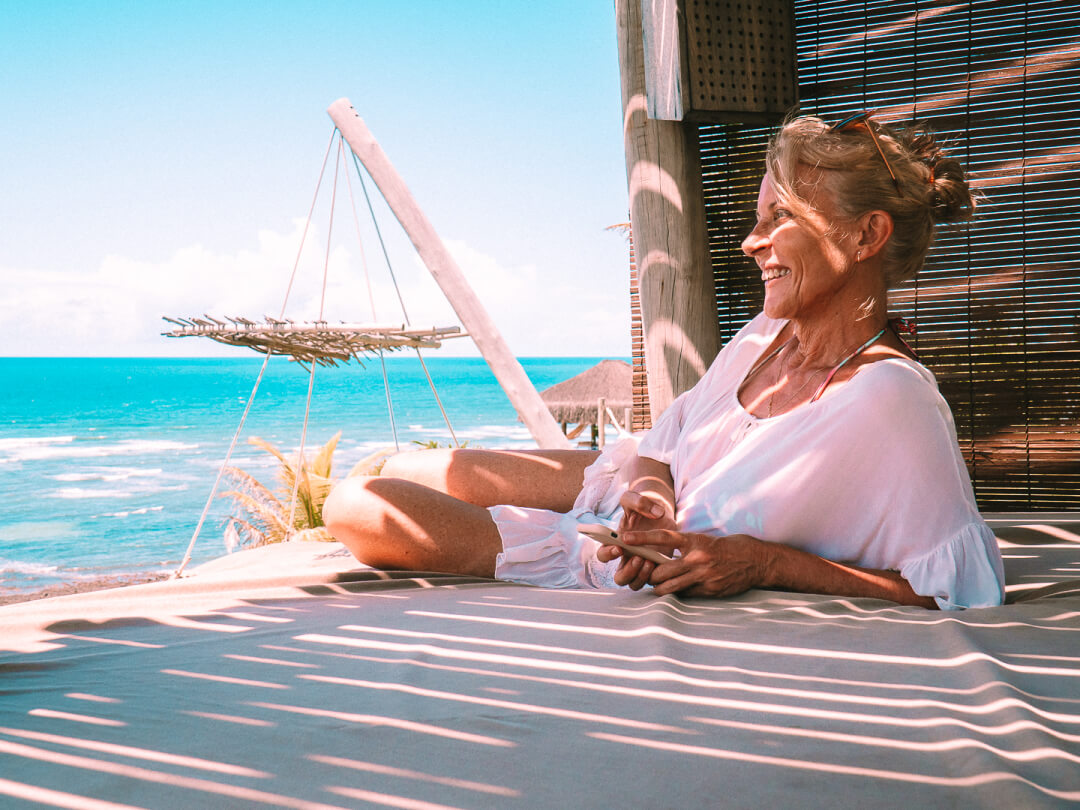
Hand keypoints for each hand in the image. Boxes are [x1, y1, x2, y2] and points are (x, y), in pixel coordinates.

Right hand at [593, 490, 675, 589]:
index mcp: (615, 543)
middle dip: (627, 571)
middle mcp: (626, 558)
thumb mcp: (637, 498)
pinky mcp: (655, 568)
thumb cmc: (643, 506)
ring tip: (650, 560)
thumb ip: (639, 501)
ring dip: (641, 576)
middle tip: (638, 557)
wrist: (659, 512)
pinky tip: (663, 562)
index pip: (603, 555)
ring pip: (634, 583)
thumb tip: (655, 513)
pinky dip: (656, 576)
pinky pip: (652, 582)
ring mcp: (640, 565)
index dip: (608, 554)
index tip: (619, 546)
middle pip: (619, 577)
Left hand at [618, 530, 769, 597]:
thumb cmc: (726, 547)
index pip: (662, 538)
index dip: (642, 539)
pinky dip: (678, 593)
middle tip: (647, 574)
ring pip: (669, 588)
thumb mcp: (703, 541)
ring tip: (658, 585)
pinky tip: (680, 589)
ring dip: (660, 588)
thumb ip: (684, 547)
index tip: (625, 539)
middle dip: (650, 575)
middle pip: (660, 571)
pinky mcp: (709, 590)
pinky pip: (685, 595)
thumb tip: (663, 556)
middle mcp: (696, 559)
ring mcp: (703, 576)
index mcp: (694, 541)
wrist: (755, 560)